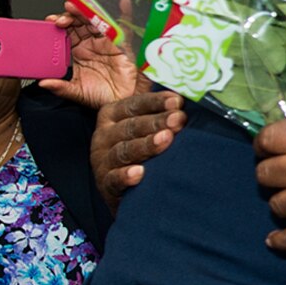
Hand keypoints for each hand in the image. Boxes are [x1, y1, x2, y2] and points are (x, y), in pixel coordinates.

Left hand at [38, 6, 137, 109]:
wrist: (125, 102)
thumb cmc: (103, 97)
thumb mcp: (78, 93)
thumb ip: (61, 88)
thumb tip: (43, 83)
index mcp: (79, 53)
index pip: (67, 33)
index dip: (59, 26)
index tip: (51, 23)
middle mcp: (92, 44)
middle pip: (80, 23)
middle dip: (70, 16)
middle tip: (61, 17)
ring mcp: (107, 41)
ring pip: (96, 20)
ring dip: (86, 11)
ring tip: (75, 6)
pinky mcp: (124, 43)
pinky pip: (125, 25)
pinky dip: (125, 13)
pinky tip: (122, 2)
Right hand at [91, 90, 182, 207]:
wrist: (133, 192)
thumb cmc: (145, 152)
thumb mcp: (148, 128)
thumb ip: (160, 109)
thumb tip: (183, 92)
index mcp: (112, 115)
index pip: (134, 104)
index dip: (156, 102)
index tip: (177, 101)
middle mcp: (104, 135)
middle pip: (131, 126)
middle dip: (156, 122)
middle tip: (179, 120)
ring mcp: (102, 160)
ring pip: (123, 150)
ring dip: (146, 145)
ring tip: (166, 139)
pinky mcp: (105, 184)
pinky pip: (114, 180)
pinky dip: (125, 176)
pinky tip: (140, 173)